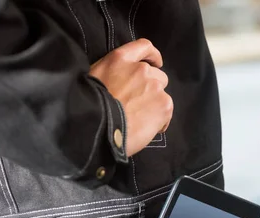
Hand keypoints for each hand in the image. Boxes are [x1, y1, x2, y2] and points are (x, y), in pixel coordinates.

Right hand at [90, 39, 172, 156]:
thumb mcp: (94, 78)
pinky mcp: (164, 104)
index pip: (144, 46)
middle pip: (158, 75)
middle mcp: (141, 69)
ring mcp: (154, 86)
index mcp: (121, 59)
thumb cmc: (92, 106)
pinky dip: (160, 121)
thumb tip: (118, 81)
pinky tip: (148, 129)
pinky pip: (167, 113)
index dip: (153, 55)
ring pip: (163, 95)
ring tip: (141, 119)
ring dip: (155, 104)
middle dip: (152, 88)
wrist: (100, 127)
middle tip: (139, 104)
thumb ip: (111, 73)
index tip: (156, 63)